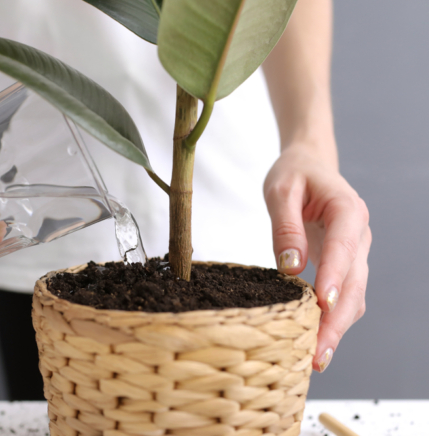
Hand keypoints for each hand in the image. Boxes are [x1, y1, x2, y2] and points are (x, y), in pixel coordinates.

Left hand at [264, 144, 370, 371]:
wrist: (309, 165)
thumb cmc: (294, 174)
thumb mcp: (280, 191)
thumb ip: (285, 227)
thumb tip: (290, 268)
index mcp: (347, 210)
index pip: (344, 246)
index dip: (334, 277)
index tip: (322, 305)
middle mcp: (359, 235)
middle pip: (354, 283)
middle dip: (337, 319)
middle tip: (317, 353)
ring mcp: (356, 252)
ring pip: (354, 296)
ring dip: (337, 328)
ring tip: (316, 359)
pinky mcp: (345, 265)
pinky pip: (345, 296)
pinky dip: (333, 320)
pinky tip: (316, 341)